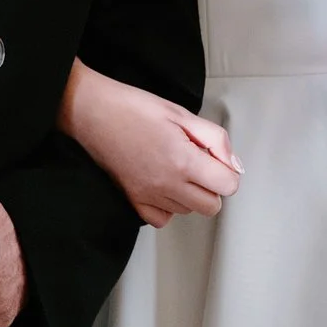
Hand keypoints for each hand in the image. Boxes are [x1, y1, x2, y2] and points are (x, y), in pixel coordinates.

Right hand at [60, 60, 240, 226]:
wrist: (92, 112)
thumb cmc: (132, 108)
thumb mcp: (183, 114)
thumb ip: (216, 140)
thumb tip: (234, 164)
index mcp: (183, 160)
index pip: (228, 185)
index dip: (227, 169)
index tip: (216, 158)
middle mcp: (167, 184)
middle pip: (212, 205)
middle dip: (212, 185)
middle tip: (199, 163)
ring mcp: (148, 196)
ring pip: (188, 211)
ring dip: (190, 194)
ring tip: (176, 166)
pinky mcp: (133, 200)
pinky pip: (162, 218)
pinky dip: (168, 205)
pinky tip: (163, 184)